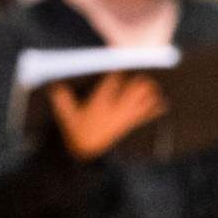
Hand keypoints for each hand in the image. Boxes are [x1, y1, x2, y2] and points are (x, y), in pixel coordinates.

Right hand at [49, 73, 165, 159]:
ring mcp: (125, 117)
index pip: (112, 81)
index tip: (122, 62)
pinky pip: (146, 116)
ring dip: (149, 91)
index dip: (119, 70)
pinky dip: (155, 109)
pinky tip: (163, 103)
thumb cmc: (76, 134)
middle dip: (139, 79)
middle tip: (141, 72)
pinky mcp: (129, 126)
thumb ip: (62, 100)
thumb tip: (54, 85)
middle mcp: (116, 108)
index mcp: (100, 103)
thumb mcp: (66, 117)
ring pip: (143, 100)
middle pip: (134, 88)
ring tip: (152, 84)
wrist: (86, 154)